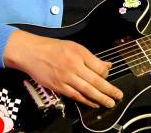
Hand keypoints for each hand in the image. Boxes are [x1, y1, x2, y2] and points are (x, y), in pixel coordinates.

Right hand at [3, 30, 122, 108]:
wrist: (31, 52)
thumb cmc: (53, 47)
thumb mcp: (75, 46)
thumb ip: (91, 58)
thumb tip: (107, 66)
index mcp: (79, 54)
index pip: (98, 67)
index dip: (107, 74)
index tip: (112, 78)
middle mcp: (74, 66)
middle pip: (95, 80)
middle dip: (108, 90)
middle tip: (118, 96)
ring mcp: (65, 78)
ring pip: (86, 90)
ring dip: (100, 98)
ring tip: (109, 103)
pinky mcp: (58, 87)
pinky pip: (75, 95)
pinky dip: (85, 100)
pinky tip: (93, 103)